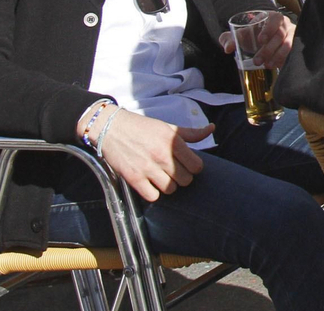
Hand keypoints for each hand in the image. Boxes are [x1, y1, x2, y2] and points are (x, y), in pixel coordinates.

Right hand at [96, 111, 211, 202]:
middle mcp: (162, 156)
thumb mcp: (168, 127)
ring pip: (171, 189)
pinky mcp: (133, 177)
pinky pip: (153, 196)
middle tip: (174, 172)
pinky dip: (153, 193)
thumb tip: (212, 128)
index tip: (187, 165)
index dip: (194, 167)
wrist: (112, 128)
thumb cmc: (142, 127)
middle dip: (182, 177)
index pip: (197, 166)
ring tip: (162, 178)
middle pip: (186, 180)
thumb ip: (191, 133)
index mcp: (173, 142)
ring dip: (169, 186)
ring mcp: (148, 168)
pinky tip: (151, 184)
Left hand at [220, 11, 294, 69]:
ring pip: (288, 45)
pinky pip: (292, 53)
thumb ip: (229, 39)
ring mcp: (291, 35)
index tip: (260, 40)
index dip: (269, 29)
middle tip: (257, 61)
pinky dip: (284, 60)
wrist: (262, 42)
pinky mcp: (294, 46)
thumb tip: (228, 48)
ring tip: (266, 65)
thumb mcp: (240, 35)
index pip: (275, 19)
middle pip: (280, 35)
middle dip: (268, 49)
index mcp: (272, 17)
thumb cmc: (252, 35)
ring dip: (277, 56)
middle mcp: (284, 25)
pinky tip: (275, 65)